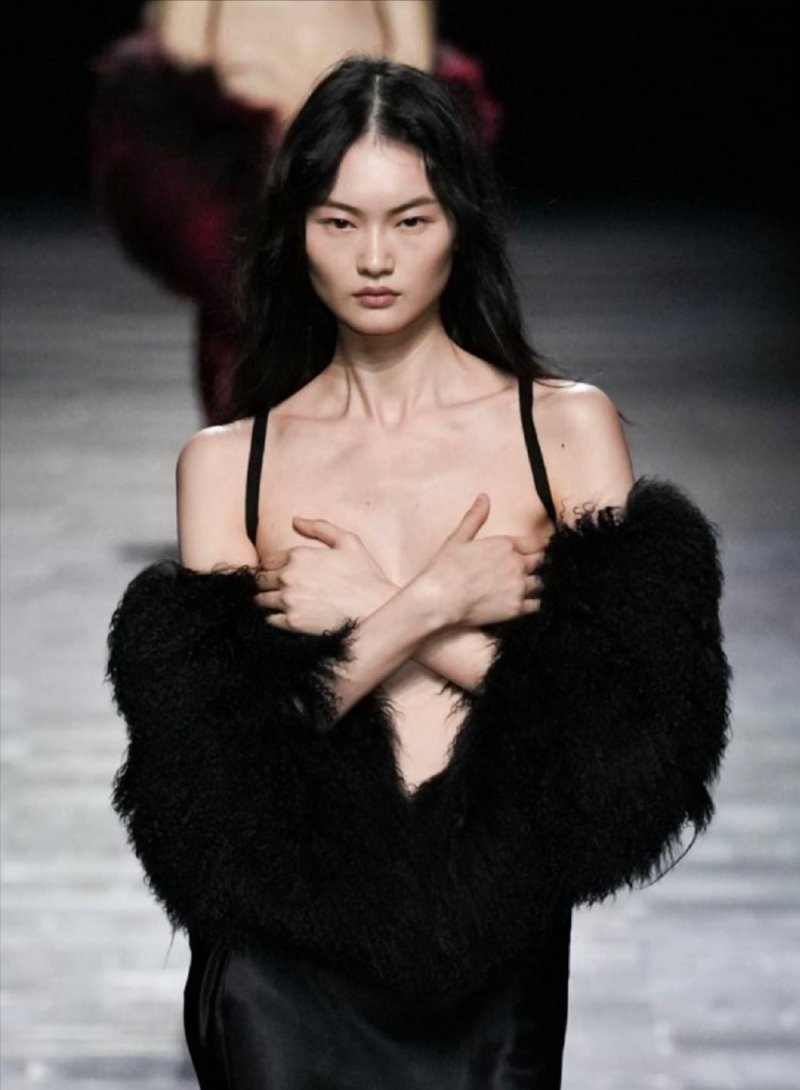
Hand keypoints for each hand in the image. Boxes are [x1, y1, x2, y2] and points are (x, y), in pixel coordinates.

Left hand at [253, 517, 395, 633]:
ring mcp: (289, 601)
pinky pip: (269, 620)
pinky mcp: (293, 623)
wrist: (376, 609)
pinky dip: (274, 619)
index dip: (270, 568)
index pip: (267, 561)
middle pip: (259, 581)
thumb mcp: (348, 541)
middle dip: (265, 584)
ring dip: (266, 602)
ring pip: (260, 600)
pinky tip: (286, 618)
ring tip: (279, 605)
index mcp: (298, 555)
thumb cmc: (365, 575)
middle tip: (276, 591)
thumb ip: (320, 527)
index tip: (277, 576)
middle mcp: (288, 577)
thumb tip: (296, 520)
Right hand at [414, 494, 543, 627]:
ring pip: (543, 583)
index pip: (537, 542)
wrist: (438, 600)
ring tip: (533, 586)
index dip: (542, 545)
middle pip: (543, 562)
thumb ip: (475, 517)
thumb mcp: (458, 538)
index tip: (543, 548)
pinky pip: (537, 605)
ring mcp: (518, 587)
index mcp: (505, 545)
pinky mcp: (516, 608)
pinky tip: (528, 603)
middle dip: (541, 564)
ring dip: (538, 583)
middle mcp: (516, 564)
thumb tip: (484, 497)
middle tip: (538, 568)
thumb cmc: (445, 569)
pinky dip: (535, 603)